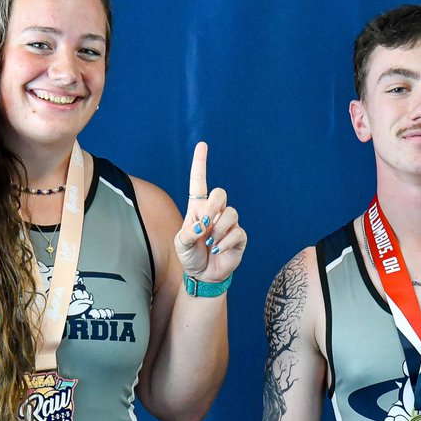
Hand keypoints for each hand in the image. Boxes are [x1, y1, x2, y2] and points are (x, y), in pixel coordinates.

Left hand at [176, 142, 246, 282]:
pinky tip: (217, 250)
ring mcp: (229, 223)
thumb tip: (202, 226)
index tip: (202, 145)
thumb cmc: (190, 256)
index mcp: (198, 208)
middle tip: (204, 225)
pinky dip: (225, 243)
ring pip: (230, 213)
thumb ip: (187, 233)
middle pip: (220, 193)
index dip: (200, 163)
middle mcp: (215, 212)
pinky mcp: (240, 237)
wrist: (203, 275)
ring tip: (210, 243)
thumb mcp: (180, 244)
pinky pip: (237, 232)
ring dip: (218, 230)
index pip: (199, 182)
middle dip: (213, 207)